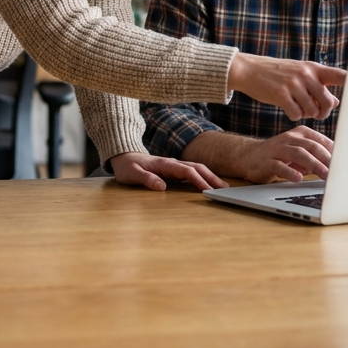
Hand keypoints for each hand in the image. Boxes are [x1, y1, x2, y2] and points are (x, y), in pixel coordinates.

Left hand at [109, 151, 227, 191]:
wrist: (123, 157)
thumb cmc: (127, 166)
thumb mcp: (132, 174)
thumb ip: (146, 179)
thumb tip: (162, 186)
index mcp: (165, 164)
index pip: (186, 171)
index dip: (198, 180)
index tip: (208, 190)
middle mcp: (172, 163)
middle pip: (197, 168)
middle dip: (211, 178)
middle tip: (225, 189)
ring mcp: (173, 166)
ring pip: (196, 169)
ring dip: (210, 177)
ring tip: (222, 188)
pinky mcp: (173, 170)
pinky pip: (191, 173)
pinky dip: (203, 177)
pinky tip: (208, 185)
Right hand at [227, 51, 344, 120]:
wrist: (248, 70)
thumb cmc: (276, 73)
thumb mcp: (299, 75)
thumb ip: (318, 86)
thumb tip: (337, 100)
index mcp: (314, 68)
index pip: (341, 76)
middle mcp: (306, 74)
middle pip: (328, 102)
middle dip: (323, 111)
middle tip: (316, 112)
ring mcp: (294, 84)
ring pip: (312, 110)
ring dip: (306, 113)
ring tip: (297, 107)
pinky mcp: (281, 94)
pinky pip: (296, 114)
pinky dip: (293, 115)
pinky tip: (288, 109)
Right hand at [227, 126, 333, 183]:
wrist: (248, 157)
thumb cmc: (279, 155)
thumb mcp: (299, 151)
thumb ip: (316, 155)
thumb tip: (337, 164)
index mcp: (299, 134)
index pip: (320, 141)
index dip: (334, 152)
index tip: (345, 162)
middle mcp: (288, 138)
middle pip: (311, 146)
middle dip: (326, 158)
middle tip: (338, 171)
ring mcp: (277, 149)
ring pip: (298, 154)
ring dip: (314, 165)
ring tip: (324, 175)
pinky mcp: (266, 161)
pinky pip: (279, 166)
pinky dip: (290, 172)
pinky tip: (298, 178)